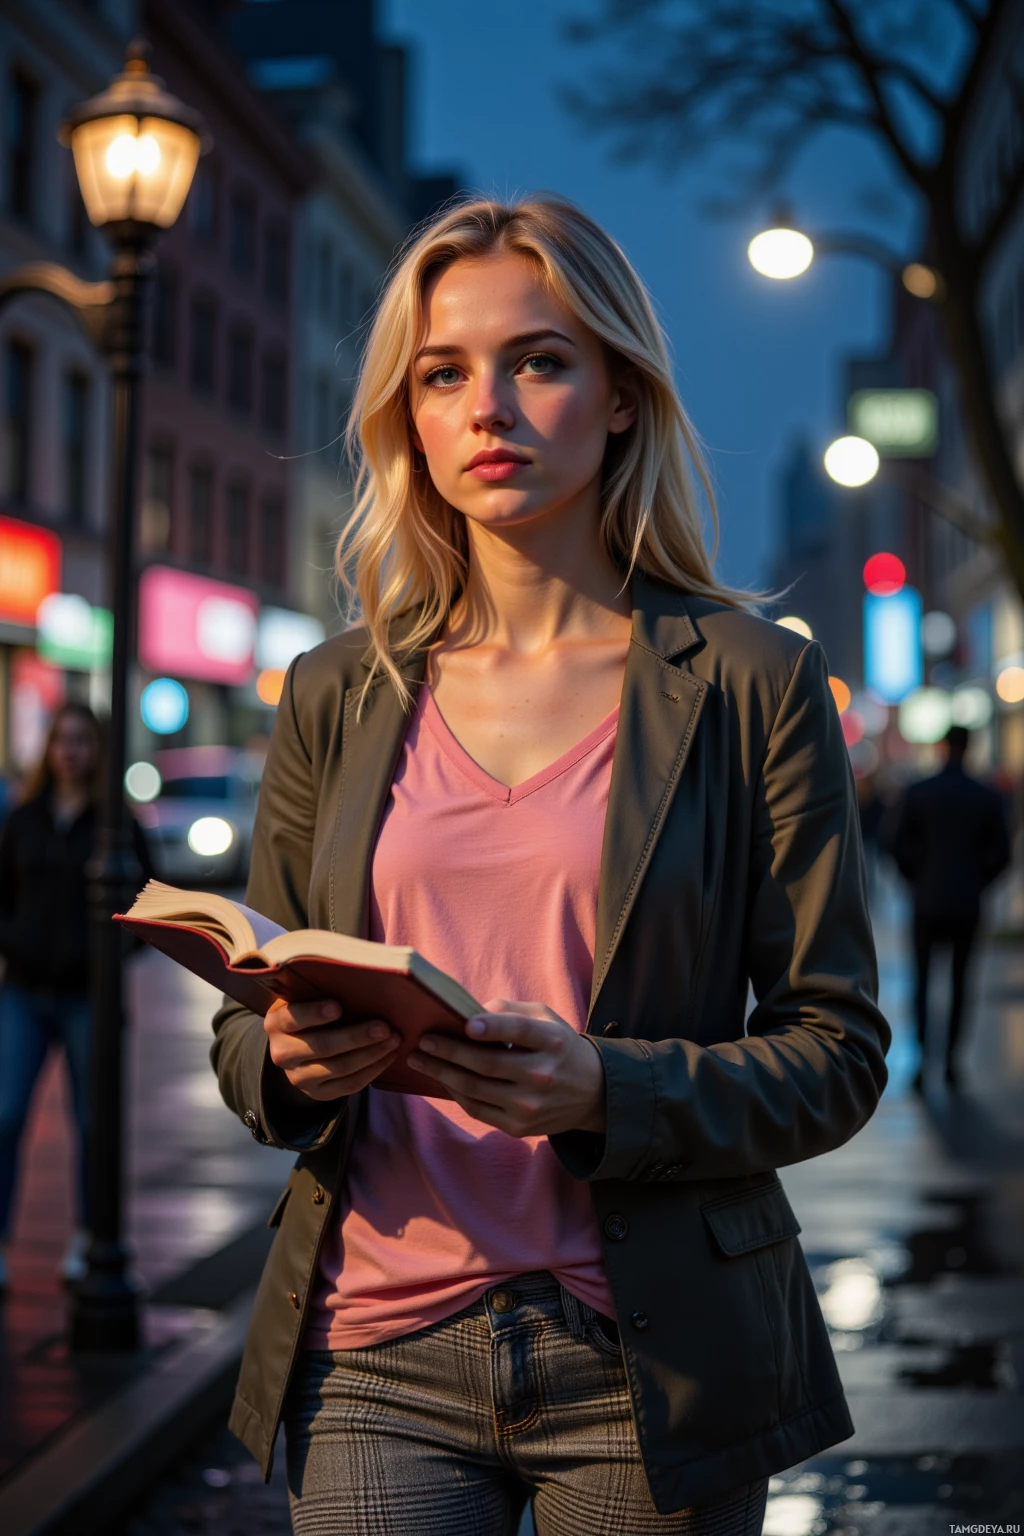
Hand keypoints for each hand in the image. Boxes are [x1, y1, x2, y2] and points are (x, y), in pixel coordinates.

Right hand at [264, 998, 399, 1100]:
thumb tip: (362, 979)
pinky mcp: (318, 1093)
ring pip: (340, 1067)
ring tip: (394, 1040)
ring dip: (372, 1054)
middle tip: (384, 1027)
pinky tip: (388, 1056)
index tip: (339, 1006)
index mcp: (277, 1023)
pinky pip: (349, 1085)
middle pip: (322, 1046)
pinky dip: (373, 1070)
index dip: (314, 1013)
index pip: (293, 1018)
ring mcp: (299, 1078)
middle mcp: (283, 1053)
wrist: (298, 1048)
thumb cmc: (311, 1012)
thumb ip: (323, 991)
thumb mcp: (306, 998)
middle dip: (356, 1036)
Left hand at [407, 998, 605, 1137]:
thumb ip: (510, 1011)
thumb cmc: (559, 1046)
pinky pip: (477, 1109)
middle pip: (488, 1064)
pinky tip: (441, 1078)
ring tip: (419, 1059)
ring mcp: (530, 1105)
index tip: (466, 1024)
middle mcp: (543, 1075)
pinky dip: (455, 1092)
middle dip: (449, 1052)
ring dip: (442, 1073)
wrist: (592, 1093)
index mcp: (552, 1041)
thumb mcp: (546, 1018)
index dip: (492, 1028)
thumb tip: (469, 1012)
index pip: (520, 1032)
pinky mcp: (519, 1127)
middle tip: (423, 1040)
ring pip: (476, 1089)